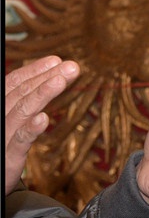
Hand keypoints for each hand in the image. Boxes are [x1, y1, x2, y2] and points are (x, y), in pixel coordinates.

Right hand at [5, 55, 79, 193]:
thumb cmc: (3, 147)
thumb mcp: (12, 123)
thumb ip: (23, 103)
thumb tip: (48, 81)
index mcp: (1, 108)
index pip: (14, 84)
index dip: (34, 71)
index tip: (57, 61)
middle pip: (21, 94)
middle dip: (47, 78)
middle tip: (72, 67)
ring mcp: (1, 136)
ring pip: (21, 111)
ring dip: (42, 94)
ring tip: (61, 80)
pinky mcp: (8, 157)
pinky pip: (19, 141)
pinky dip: (31, 128)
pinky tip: (44, 118)